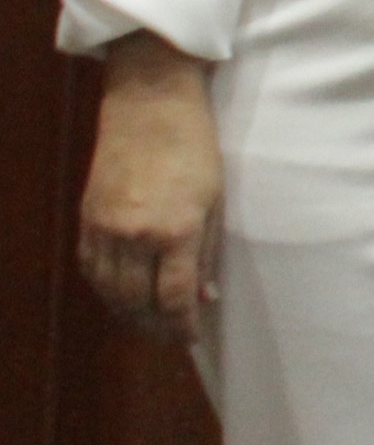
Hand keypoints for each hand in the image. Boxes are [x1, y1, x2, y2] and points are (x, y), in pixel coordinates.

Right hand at [79, 36, 220, 343]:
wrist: (149, 107)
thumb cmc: (196, 148)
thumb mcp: (215, 200)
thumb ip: (207, 252)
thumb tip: (205, 297)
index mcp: (175, 230)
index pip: (173, 298)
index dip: (181, 324)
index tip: (191, 337)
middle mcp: (135, 235)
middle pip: (137, 302)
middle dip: (155, 326)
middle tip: (170, 336)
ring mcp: (105, 228)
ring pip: (110, 291)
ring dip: (128, 313)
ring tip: (148, 322)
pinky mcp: (87, 219)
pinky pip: (91, 269)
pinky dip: (105, 289)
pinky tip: (121, 294)